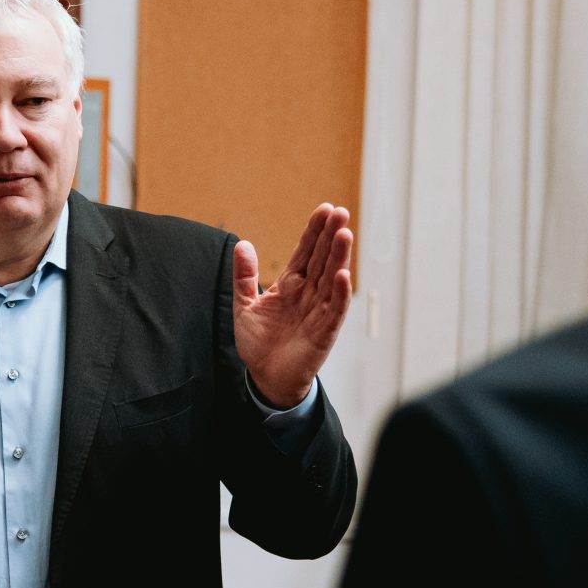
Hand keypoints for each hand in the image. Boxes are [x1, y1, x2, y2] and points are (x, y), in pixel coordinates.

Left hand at [233, 203, 353, 408]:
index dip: (314, 232)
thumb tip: (242, 244)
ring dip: (338, 257)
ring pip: (331, 279)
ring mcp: (319, 311)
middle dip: (331, 236)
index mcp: (291, 284)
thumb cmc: (259, 343)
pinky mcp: (324, 332)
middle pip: (322, 259)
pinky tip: (343, 274)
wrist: (265, 377)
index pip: (305, 252)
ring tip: (344, 234)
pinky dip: (339, 293)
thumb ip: (244, 276)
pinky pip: (334, 310)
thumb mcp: (245, 305)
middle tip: (340, 212)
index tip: (324, 209)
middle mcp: (308, 294)